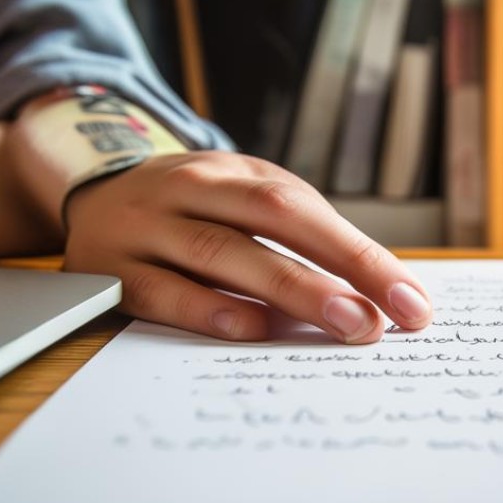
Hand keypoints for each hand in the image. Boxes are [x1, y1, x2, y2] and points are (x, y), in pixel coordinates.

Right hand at [61, 151, 431, 342]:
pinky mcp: (109, 273)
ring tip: (343, 323)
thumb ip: (300, 231)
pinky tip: (251, 330)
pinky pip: (161, 291)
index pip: (304, 209)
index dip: (362, 255)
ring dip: (288, 292)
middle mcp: (188, 191)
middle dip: (335, 273)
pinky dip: (208, 311)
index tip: (412, 302)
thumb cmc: (194, 205)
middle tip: (382, 318)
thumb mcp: (242, 192)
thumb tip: (377, 288)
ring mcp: (146, 229)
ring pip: (219, 255)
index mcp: (232, 172)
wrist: (90, 190)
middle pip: (271, 224)